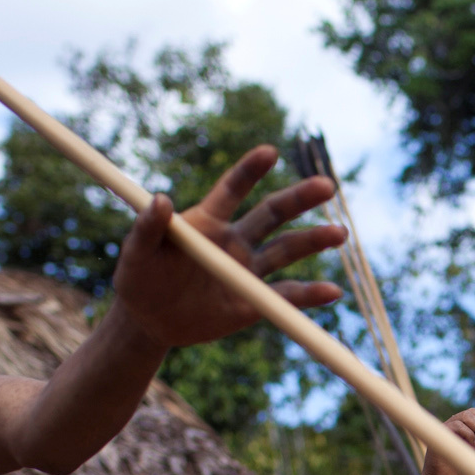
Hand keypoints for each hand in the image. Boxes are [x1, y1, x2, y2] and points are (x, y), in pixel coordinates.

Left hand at [108, 147, 346, 350]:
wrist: (149, 323)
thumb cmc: (138, 280)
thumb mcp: (136, 253)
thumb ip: (147, 227)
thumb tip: (159, 199)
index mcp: (208, 222)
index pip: (233, 190)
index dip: (250, 170)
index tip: (270, 151)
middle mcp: (234, 241)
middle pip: (273, 214)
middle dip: (300, 199)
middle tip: (327, 187)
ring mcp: (247, 270)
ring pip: (287, 250)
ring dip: (314, 241)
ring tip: (339, 234)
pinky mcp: (254, 302)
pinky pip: (285, 296)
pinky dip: (309, 295)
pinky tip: (331, 292)